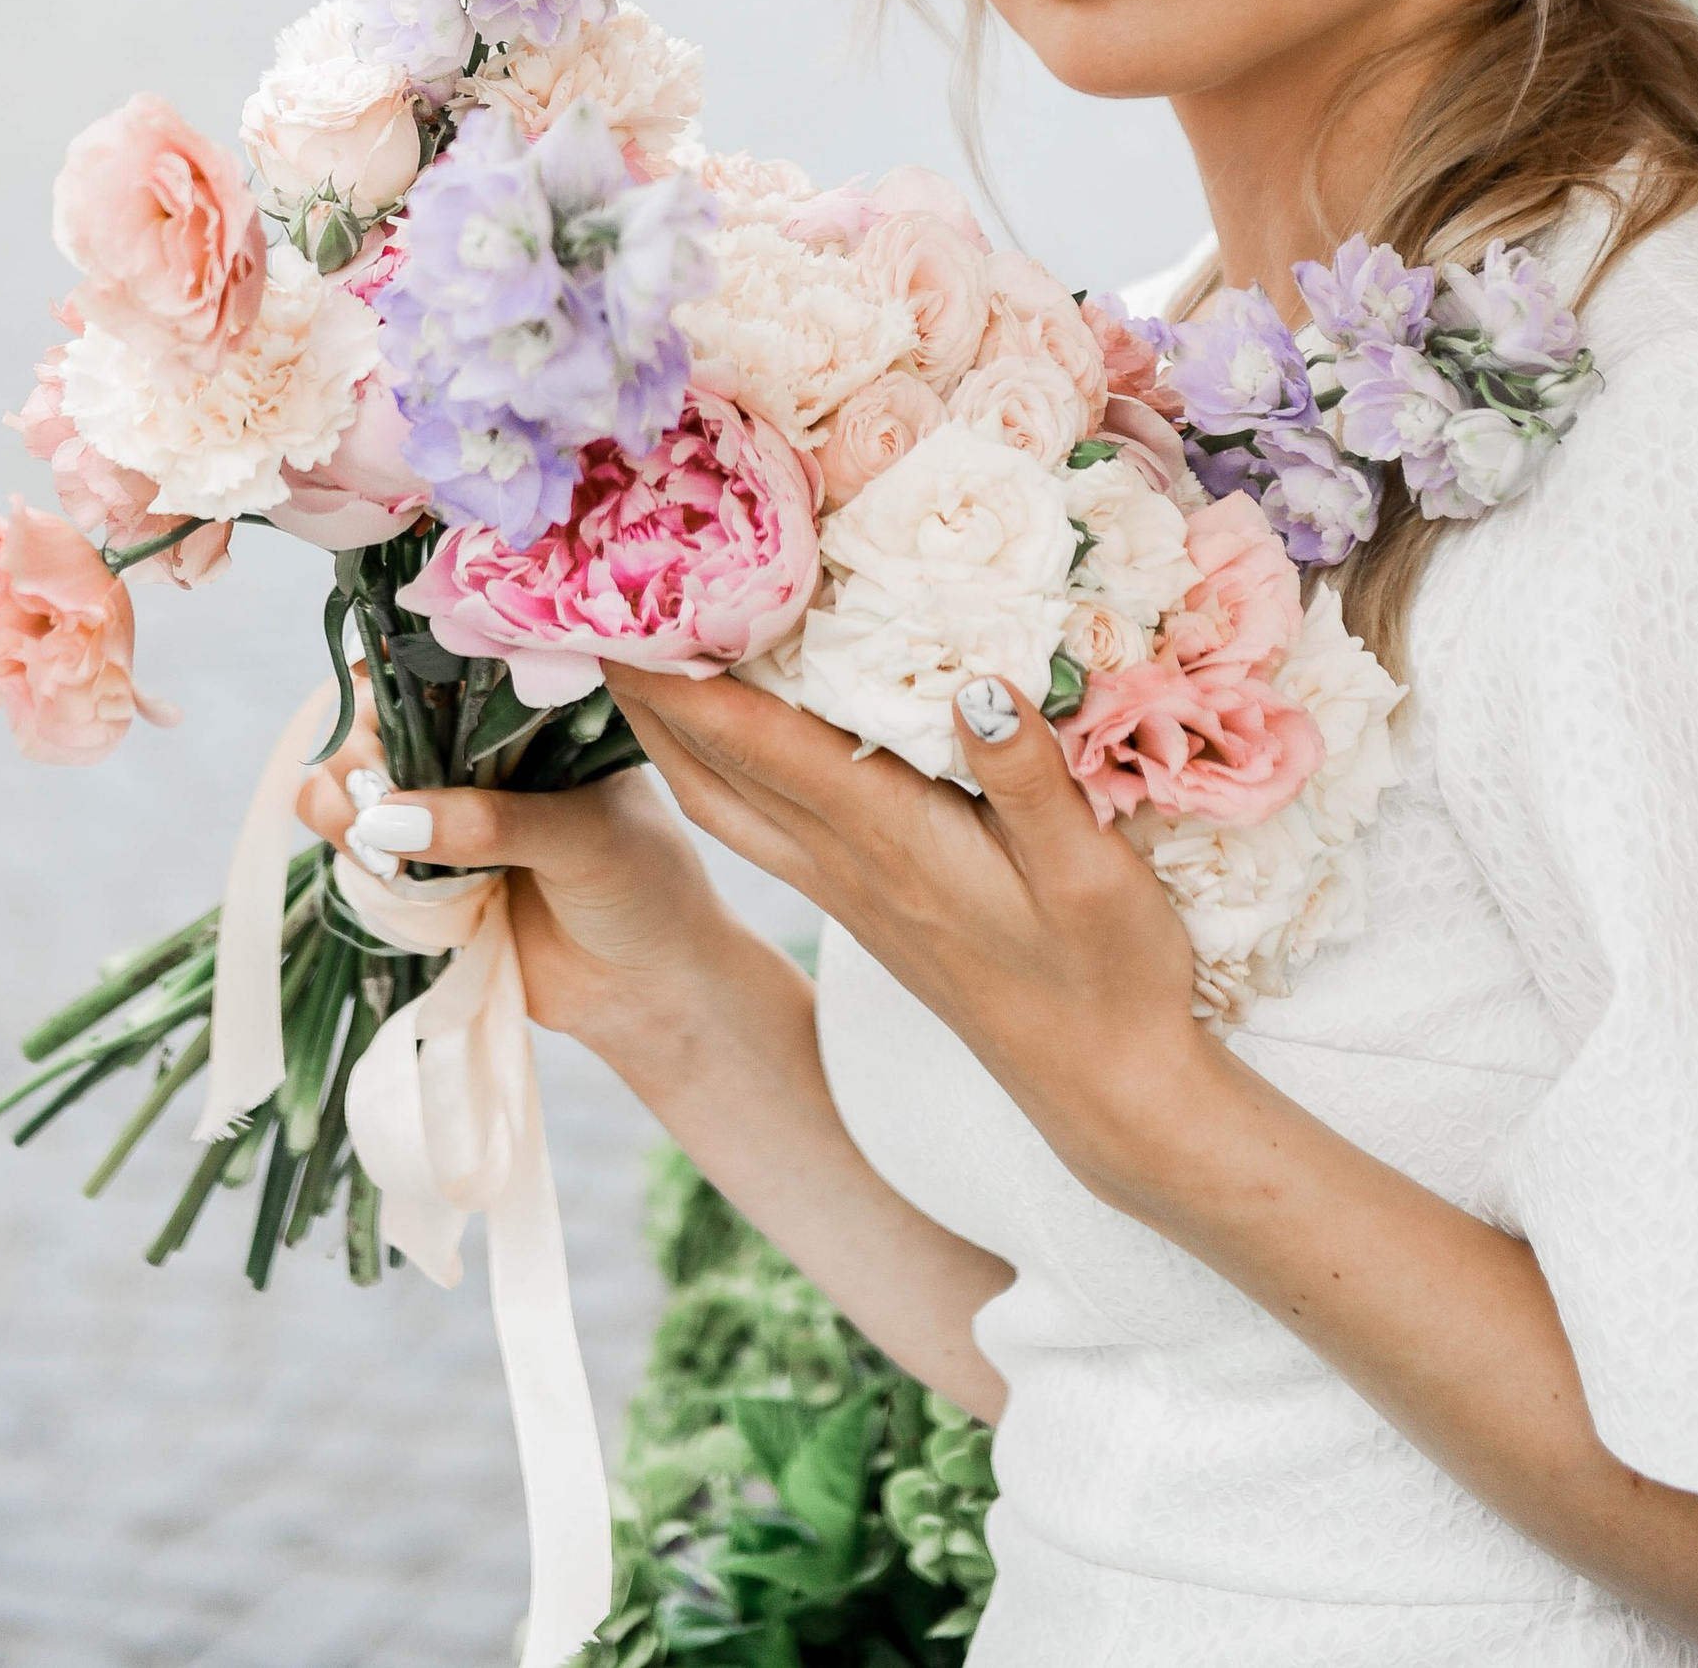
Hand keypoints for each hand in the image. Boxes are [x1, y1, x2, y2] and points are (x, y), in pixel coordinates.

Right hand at [294, 693, 749, 1063]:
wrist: (653, 988)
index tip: (377, 713)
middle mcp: (475, 753)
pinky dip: (353, 858)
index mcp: (524, 714)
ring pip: (353, 788)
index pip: (439, 668)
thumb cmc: (645, 887)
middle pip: (375, 724)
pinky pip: (361, 855)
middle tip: (374, 800)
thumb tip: (387, 820)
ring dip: (342, 808)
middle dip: (358, 754)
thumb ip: (494, 824)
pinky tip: (380, 874)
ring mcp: (443, 815)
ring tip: (376, 850)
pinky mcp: (423, 877)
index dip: (391, 681)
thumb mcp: (584, 839)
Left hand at [604, 663, 1206, 1192]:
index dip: (684, 675)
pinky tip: (725, 738)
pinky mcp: (865, 906)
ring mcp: (848, 890)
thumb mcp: (1089, 872)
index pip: (759, 743)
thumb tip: (978, 684)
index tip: (622, 605)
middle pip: (710, 772)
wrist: (1104, 1092)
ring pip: (722, 803)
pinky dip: (717, 768)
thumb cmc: (1106, 978)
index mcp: (886, 840)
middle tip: (591, 608)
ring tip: (632, 659)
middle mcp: (845, 864)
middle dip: (645, 692)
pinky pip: (758, 823)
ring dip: (666, 733)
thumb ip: (1028, 779)